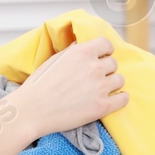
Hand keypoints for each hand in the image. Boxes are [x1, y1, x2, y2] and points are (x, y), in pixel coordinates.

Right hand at [6, 37, 126, 139]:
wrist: (32, 110)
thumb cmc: (38, 86)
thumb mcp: (54, 59)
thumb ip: (73, 52)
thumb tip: (82, 47)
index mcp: (82, 53)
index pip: (107, 44)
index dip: (105, 51)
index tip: (101, 57)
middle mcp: (94, 67)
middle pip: (113, 64)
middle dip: (105, 70)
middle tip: (94, 78)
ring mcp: (100, 87)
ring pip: (119, 80)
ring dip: (112, 84)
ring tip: (100, 90)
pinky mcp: (102, 106)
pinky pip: (123, 99)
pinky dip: (119, 98)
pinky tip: (111, 100)